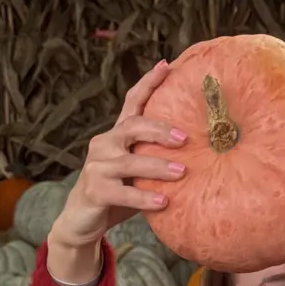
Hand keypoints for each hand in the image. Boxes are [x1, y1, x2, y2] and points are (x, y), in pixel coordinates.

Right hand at [48, 61, 187, 269]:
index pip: (131, 102)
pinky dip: (144, 198)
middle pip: (132, 127)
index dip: (148, 83)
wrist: (82, 220)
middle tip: (185, 138)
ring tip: (182, 171)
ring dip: (157, 166)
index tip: (167, 65)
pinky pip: (123, 194)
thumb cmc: (118, 194)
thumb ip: (156, 160)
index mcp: (117, 136)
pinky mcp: (95, 191)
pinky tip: (164, 202)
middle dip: (160, 130)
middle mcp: (104, 144)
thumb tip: (202, 154)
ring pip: (130, 162)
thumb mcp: (138, 173)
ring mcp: (97, 167)